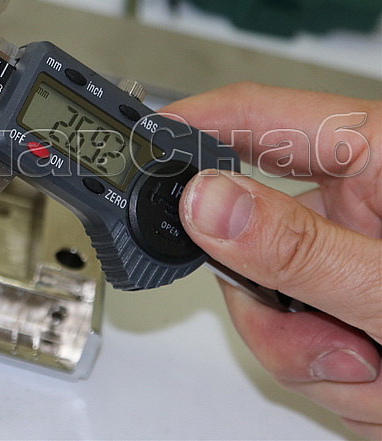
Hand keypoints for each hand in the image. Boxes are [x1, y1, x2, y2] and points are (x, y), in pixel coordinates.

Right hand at [163, 82, 380, 438]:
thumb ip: (299, 248)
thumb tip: (205, 203)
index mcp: (376, 156)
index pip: (251, 115)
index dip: (185, 126)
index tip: (132, 149)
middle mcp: (357, 199)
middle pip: (244, 229)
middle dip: (269, 303)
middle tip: (315, 341)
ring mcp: (349, 254)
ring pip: (265, 295)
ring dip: (308, 352)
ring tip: (377, 375)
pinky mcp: (348, 299)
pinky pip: (293, 331)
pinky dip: (330, 373)